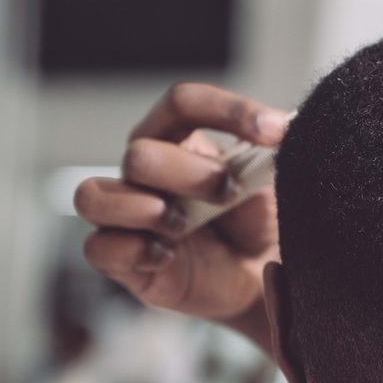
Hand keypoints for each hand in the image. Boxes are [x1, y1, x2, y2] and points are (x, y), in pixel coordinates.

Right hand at [74, 83, 288, 350]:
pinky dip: (134, 250)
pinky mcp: (124, 261)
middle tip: (229, 194)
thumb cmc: (260, 224)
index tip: (276, 133)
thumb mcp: (273, 182)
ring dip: (144, 209)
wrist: (264, 280)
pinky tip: (168, 256)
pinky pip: (98, 248)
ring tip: (181, 225)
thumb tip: (290, 127)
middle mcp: (146, 173)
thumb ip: (271, 153)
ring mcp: (129, 217)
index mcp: (180, 139)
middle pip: (139, 153)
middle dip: (192, 175)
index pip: (184, 103)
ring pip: (93, 196)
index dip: (228, 111)